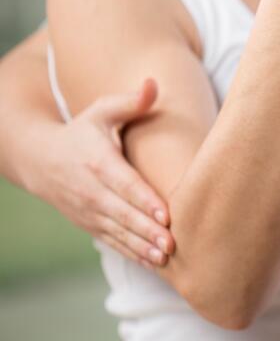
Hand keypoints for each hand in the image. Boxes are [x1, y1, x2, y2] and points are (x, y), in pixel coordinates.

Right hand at [32, 79, 173, 268]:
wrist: (41, 159)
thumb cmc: (82, 131)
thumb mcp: (102, 111)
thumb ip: (130, 102)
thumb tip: (153, 84)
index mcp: (98, 162)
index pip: (124, 184)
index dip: (144, 200)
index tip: (166, 213)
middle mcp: (91, 190)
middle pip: (123, 213)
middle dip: (147, 230)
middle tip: (173, 242)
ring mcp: (88, 211)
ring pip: (118, 232)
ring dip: (141, 246)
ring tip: (166, 256)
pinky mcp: (89, 224)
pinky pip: (112, 241)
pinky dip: (131, 252)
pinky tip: (153, 262)